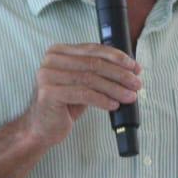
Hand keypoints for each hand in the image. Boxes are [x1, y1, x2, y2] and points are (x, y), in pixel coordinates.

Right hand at [23, 43, 140, 148]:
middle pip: (94, 64)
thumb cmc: (64, 104)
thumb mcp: (81, 82)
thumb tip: (130, 68)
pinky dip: (102, 100)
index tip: (135, 67)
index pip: (93, 49)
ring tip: (130, 96)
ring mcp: (48, 76)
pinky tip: (114, 105)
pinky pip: (84, 94)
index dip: (117, 58)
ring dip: (115, 88)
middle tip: (137, 84)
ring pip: (91, 79)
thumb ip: (98, 70)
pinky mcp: (49, 93)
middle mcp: (51, 60)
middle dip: (120, 74)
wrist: (41, 127)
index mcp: (58, 51)